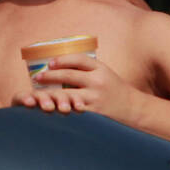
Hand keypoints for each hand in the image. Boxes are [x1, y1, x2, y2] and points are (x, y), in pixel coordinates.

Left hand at [18, 54, 137, 121]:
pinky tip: (51, 107)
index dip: (62, 59)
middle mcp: (98, 80)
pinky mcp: (94, 110)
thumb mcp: (104, 74)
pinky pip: (73, 108)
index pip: (78, 59)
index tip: (49, 63)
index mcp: (100, 68)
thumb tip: (61, 65)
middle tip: (37, 77)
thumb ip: (87, 70)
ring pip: (67, 93)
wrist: (132, 108)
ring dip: (51, 93)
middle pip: (69, 74)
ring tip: (39, 94)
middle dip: (50, 75)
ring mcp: (95, 96)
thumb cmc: (114, 89)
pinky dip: (60, 107)